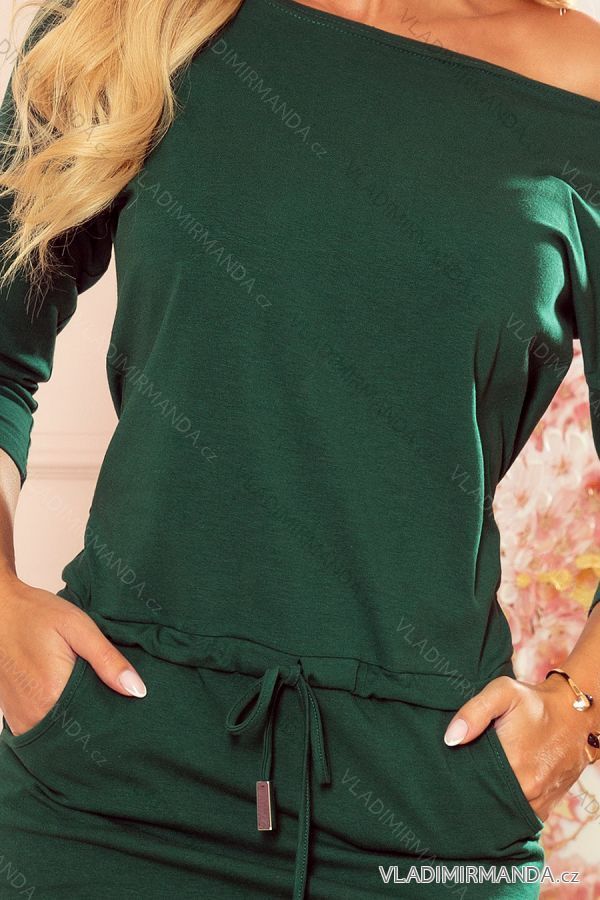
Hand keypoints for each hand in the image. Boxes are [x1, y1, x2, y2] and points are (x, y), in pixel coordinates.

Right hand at [0, 575, 146, 735]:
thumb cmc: (35, 614)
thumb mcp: (79, 628)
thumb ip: (107, 660)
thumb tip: (136, 690)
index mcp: (52, 694)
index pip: (96, 723)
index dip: (114, 715)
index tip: (127, 705)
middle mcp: (34, 714)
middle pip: (78, 731)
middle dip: (97, 719)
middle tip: (112, 698)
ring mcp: (21, 719)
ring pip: (60, 733)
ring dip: (77, 721)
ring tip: (91, 697)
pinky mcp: (15, 718)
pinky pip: (44, 729)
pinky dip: (59, 720)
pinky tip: (71, 701)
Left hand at [443, 674, 592, 821]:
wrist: (573, 715)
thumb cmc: (534, 703)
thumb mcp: (503, 693)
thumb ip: (474, 713)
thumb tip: (451, 739)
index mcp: (513, 762)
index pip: (473, 781)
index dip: (460, 774)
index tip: (452, 767)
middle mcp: (528, 788)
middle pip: (487, 798)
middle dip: (474, 788)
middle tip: (464, 774)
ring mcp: (539, 800)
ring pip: (503, 809)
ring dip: (491, 799)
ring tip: (482, 781)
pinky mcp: (545, 806)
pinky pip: (519, 815)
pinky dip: (508, 806)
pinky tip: (498, 790)